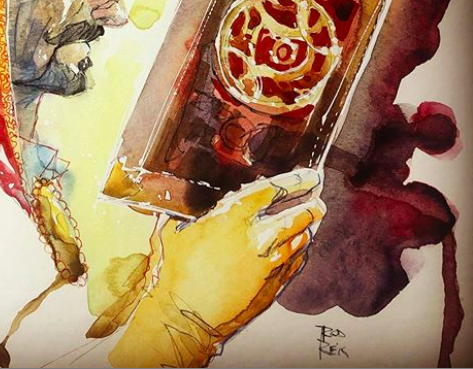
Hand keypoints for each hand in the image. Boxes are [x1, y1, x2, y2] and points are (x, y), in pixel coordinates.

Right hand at [110, 168, 324, 367]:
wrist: (185, 317)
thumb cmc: (176, 272)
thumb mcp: (175, 231)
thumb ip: (189, 213)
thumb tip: (185, 201)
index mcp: (233, 218)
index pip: (272, 191)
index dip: (295, 181)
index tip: (308, 176)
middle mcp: (257, 238)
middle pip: (296, 216)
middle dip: (311, 205)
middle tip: (318, 199)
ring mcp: (268, 265)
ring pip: (299, 241)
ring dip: (307, 228)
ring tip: (312, 220)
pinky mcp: (272, 287)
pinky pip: (294, 264)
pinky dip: (299, 252)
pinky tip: (299, 249)